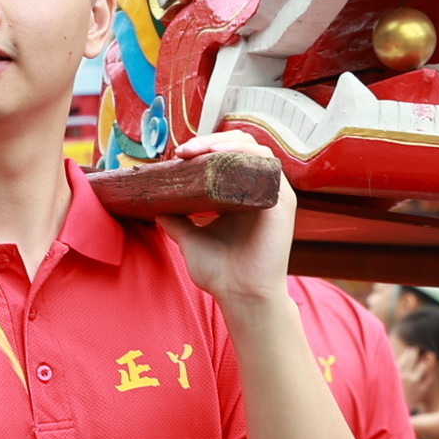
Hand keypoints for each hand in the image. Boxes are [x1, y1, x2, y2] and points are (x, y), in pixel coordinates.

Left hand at [156, 129, 292, 306]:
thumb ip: (177, 223)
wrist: (242, 296)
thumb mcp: (191, 241)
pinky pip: (266, 165)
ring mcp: (272, 193)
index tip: (177, 155)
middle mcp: (259, 190)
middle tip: (183, 151)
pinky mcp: (282, 200)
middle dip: (211, 141)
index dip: (205, 149)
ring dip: (224, 143)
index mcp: (241, 195)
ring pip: (254, 149)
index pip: (227, 157)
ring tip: (196, 150)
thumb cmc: (221, 274)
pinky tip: (219, 156)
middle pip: (240, 146)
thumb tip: (156, 209)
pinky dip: (243, 154)